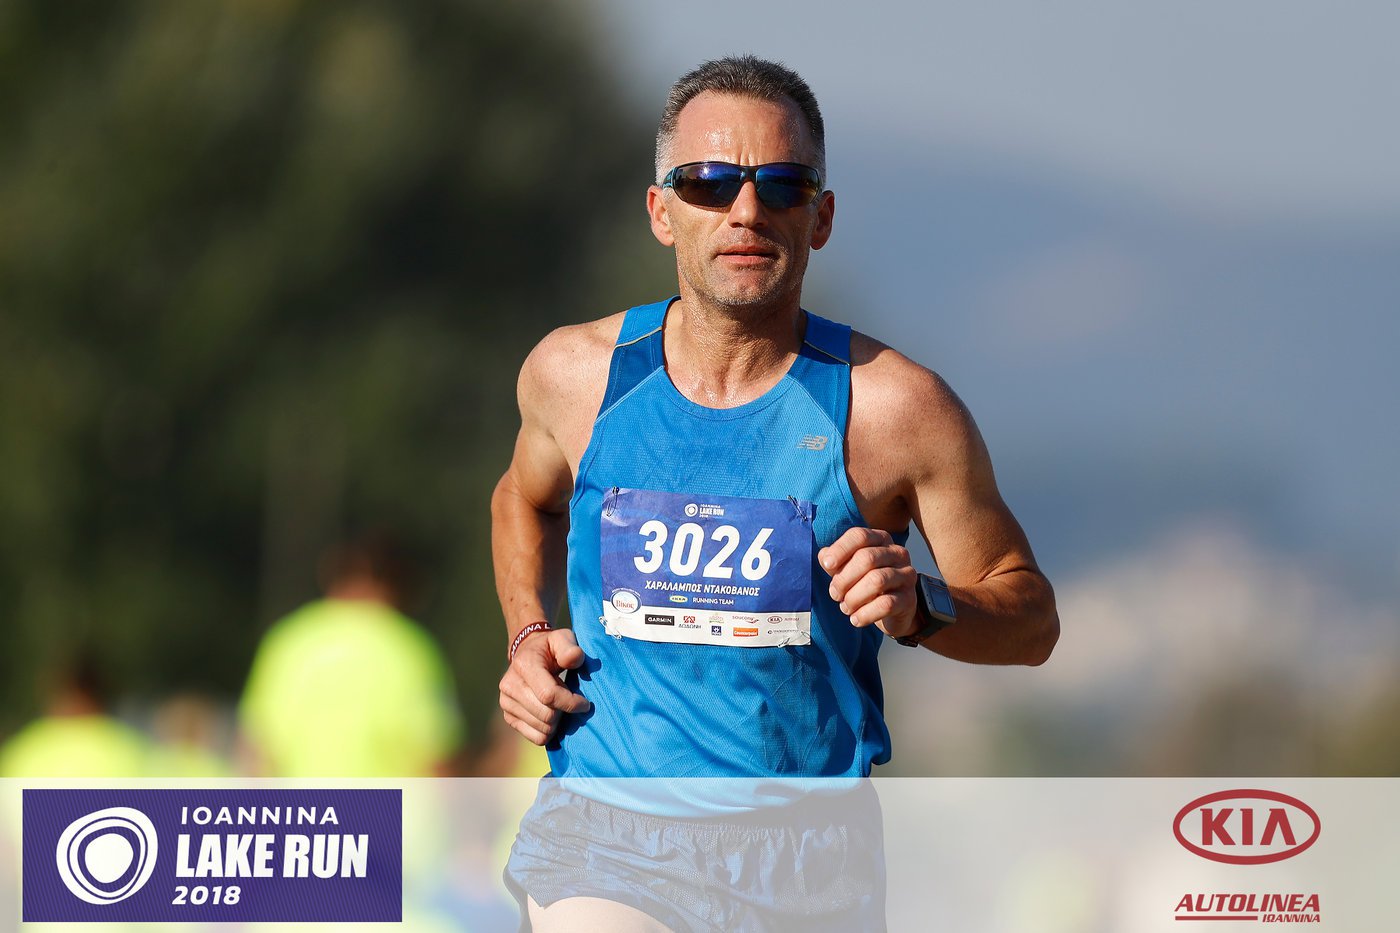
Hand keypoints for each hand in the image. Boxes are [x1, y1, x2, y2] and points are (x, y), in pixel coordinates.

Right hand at [498, 628, 591, 744]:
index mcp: (524, 666)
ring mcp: (506, 703)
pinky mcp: (509, 716)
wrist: (528, 654)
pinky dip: (549, 731)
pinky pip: (536, 737)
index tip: (585, 703)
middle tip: (570, 700)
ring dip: (558, 722)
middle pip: (547, 715)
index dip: (571, 703)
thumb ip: (570, 648)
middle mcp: (509, 685)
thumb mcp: (563, 639)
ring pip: (543, 729)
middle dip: (565, 712)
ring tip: (559, 705)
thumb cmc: (550, 648)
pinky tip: (552, 716)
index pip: (549, 695)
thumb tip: (574, 658)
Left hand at [819, 527, 919, 639]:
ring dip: (854, 597)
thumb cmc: (866, 585)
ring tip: (845, 608)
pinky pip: (886, 604)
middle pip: (866, 558)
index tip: (827, 565)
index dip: (841, 549)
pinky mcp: (909, 598)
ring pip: (876, 580)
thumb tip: (824, 556)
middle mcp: (897, 553)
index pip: (860, 536)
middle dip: (844, 579)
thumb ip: (835, 562)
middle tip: (834, 594)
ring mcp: (906, 575)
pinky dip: (866, 614)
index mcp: (880, 540)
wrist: (892, 612)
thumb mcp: (848, 570)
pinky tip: (856, 619)